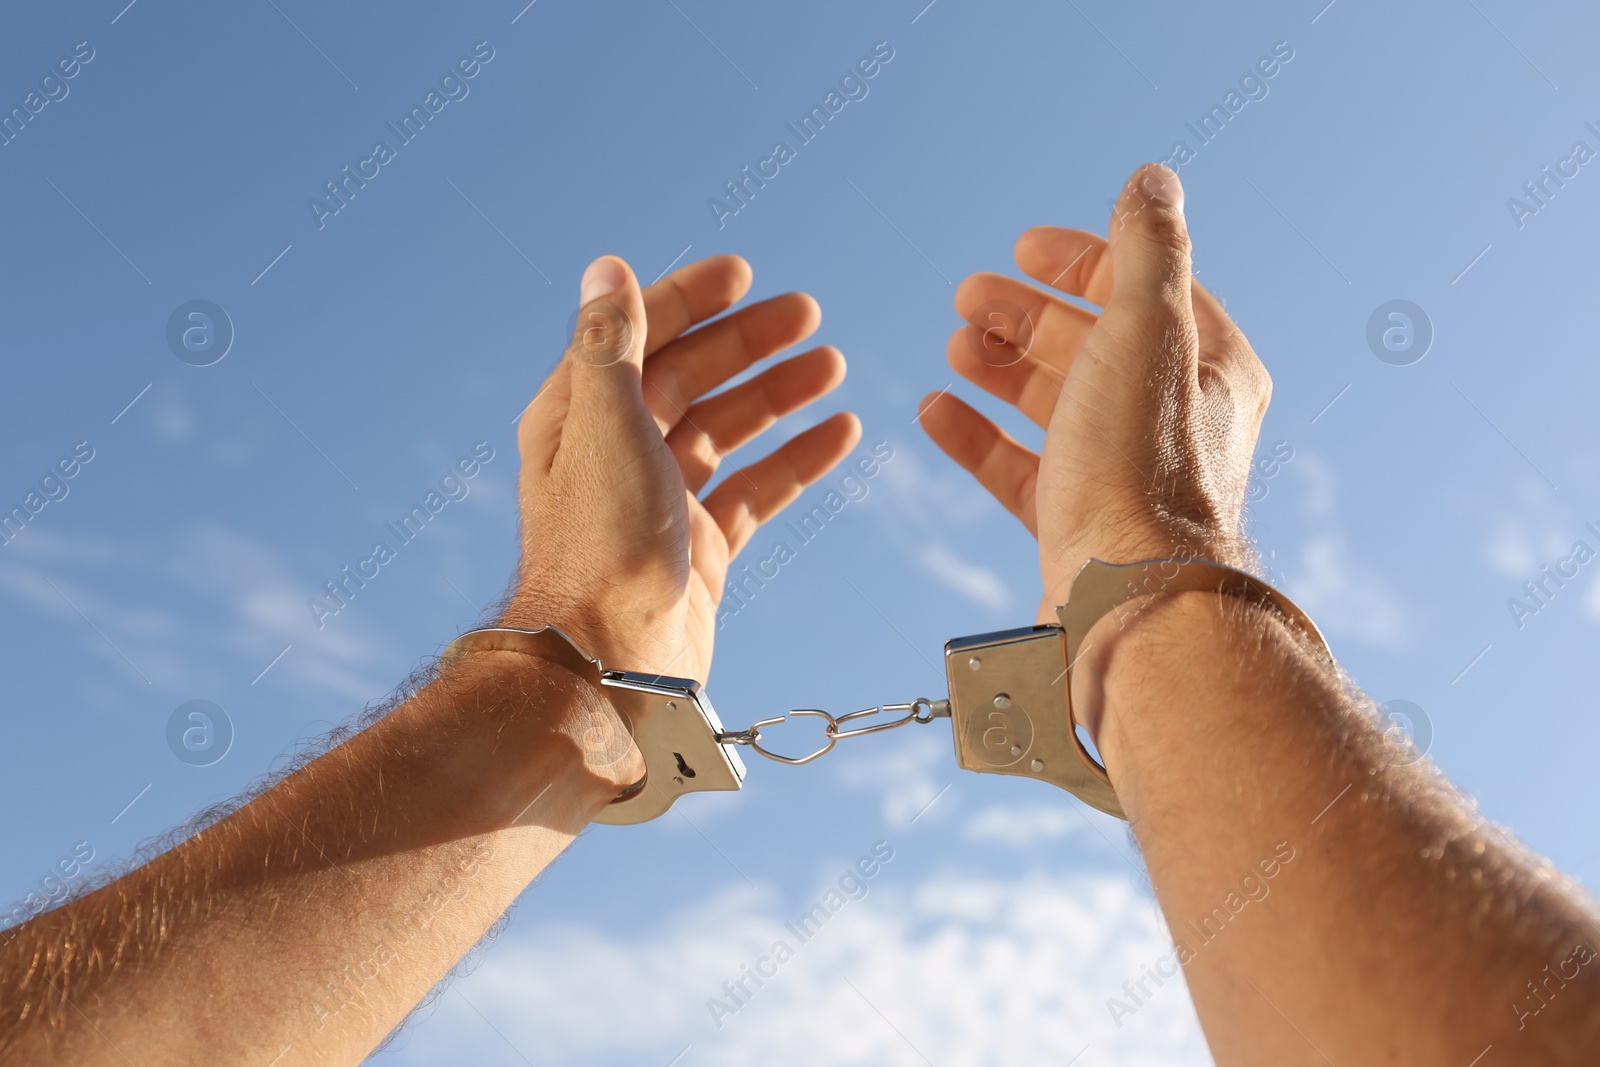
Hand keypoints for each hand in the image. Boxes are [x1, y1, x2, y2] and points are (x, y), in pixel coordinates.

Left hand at [504, 254, 859, 684]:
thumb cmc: (598, 545)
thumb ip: (612, 342)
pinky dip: (796, 459)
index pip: (641, 336)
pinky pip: (758, 489)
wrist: (609, 664)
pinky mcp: (702, 548)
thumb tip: (607, 266)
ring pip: (730, 430)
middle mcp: (619, 452)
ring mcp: (663, 501)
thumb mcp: (604, 424)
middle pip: (692, 377)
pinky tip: (840, 433)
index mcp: (581, 414)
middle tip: (809, 314)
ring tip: (832, 365)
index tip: (744, 274)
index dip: (691, 299)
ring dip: (779, 394)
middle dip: (749, 342)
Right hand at [918, 164, 1270, 622]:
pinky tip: (937, 411)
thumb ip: (1144, 250)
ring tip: (954, 346)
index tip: (1021, 250)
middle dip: (1026, 315)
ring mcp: (1119, 476)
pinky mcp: (1073, 526)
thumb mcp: (1146, 332)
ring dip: (1000, 368)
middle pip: (1091, 346)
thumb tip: (1151, 178)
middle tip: (967, 298)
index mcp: (1207, 370)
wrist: (1127, 601)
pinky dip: (977, 437)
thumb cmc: (1141, 467)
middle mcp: (1169, 421)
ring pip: (1053, 406)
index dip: (1082, 261)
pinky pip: (1018, 471)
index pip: (1145, 291)